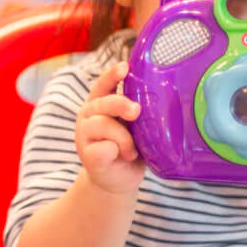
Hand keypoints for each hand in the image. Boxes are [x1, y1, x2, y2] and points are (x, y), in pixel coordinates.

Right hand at [76, 61, 144, 193]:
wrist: (117, 181)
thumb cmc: (130, 148)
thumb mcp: (136, 127)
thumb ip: (138, 114)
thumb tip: (162, 102)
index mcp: (101, 103)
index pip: (104, 84)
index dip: (112, 74)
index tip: (125, 66)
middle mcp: (89, 115)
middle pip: (104, 103)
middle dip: (121, 105)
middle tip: (136, 111)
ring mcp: (84, 135)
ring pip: (103, 124)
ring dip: (123, 138)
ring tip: (132, 151)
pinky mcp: (87, 155)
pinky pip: (103, 148)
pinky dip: (116, 151)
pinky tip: (121, 157)